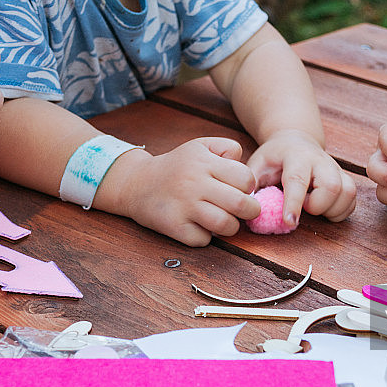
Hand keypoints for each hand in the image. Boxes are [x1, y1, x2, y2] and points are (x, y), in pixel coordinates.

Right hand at [112, 138, 259, 246]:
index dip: (248, 186)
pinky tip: (198, 227)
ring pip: (225, 225)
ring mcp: (183, 206)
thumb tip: (247, 173)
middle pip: (241, 204)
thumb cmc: (176, 167)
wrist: (135, 183)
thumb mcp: (200, 146)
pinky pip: (203, 240)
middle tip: (245, 211)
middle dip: (251, 211)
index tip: (240, 189)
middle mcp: (194, 183)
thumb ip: (227, 149)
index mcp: (203, 162)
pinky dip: (205, 237)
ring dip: (230, 227)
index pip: (245, 178)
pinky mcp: (173, 226)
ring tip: (223, 221)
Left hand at [247, 130, 355, 226]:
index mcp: (296, 155)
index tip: (289, 223)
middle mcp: (321, 161)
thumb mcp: (256, 164)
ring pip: (347, 193)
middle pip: (331, 186)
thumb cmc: (273, 158)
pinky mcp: (345, 180)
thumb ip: (251, 183)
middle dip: (317, 206)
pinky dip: (340, 211)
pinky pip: (352, 201)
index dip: (293, 203)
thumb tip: (247, 205)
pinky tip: (324, 210)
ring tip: (312, 207)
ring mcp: (336, 170)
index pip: (298, 180)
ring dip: (330, 210)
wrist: (295, 142)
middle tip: (303, 206)